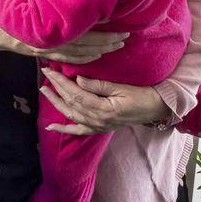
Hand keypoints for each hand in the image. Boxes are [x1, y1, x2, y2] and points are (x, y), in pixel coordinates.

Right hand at [0, 13, 127, 64]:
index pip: (79, 28)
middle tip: (126, 36)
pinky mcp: (44, 54)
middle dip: (107, 41)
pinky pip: (68, 59)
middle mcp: (48, 39)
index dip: (99, 28)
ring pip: (79, 54)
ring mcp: (46, 49)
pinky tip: (97, 56)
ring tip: (118, 46)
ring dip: (100, 50)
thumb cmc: (11, 9)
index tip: (116, 22)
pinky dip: (85, 59)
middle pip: (84, 42)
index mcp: (46, 22)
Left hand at [41, 68, 171, 134]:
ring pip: (71, 115)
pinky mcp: (99, 128)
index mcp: (103, 109)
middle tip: (45, 74)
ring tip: (44, 90)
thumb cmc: (141, 95)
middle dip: (55, 88)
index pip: (76, 94)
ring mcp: (97, 126)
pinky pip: (78, 131)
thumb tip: (78, 80)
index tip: (50, 71)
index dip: (61, 82)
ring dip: (56, 103)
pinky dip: (64, 128)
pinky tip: (50, 127)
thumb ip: (99, 85)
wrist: (156, 109)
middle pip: (71, 103)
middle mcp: (98, 120)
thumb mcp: (121, 88)